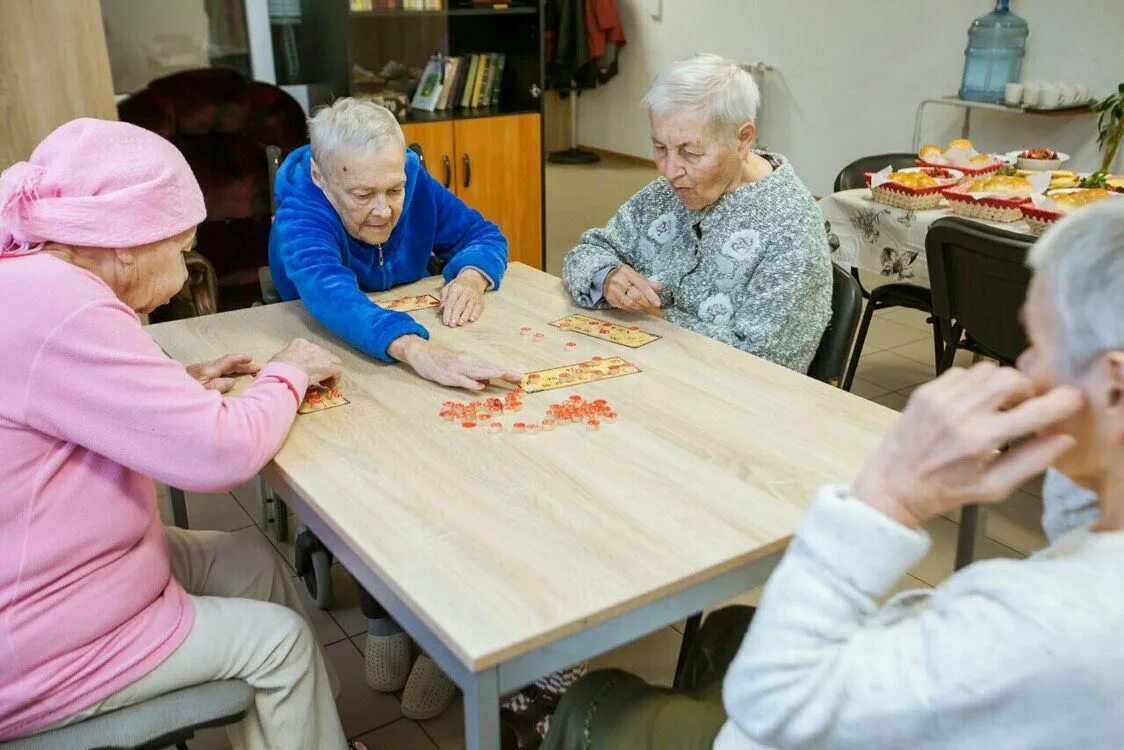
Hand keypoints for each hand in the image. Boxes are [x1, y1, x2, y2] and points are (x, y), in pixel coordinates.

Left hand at [187, 354, 258, 393]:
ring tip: (240, 372)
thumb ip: (220, 386)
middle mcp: (202, 369)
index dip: (240, 360)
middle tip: (254, 368)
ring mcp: (195, 372)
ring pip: (217, 368)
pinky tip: (221, 378)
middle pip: (224, 364)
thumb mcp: (206, 393)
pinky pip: (211, 372)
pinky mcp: (190, 378)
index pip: (228, 361)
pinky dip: (221, 373)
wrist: (161, 398)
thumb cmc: (182, 397)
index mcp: (208, 370)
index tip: (251, 359)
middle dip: (240, 365)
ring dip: (230, 369)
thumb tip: (232, 381)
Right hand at [268, 338, 341, 385]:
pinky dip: (334, 380)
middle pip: (323, 355)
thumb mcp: (276, 360)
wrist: (284, 373)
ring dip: (328, 372)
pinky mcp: (329, 366)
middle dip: (321, 365)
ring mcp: (323, 355)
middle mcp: (313, 346)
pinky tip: (327, 386)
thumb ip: (282, 360)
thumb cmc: (277, 369)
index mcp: (299, 343)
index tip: (306, 370)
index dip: (310, 361)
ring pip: (332, 362)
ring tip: (322, 382)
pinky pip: (338, 372)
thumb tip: (277, 366)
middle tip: (316, 376)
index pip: (310, 350)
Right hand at [388, 335, 521, 390]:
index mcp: (472, 360)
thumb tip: (487, 383)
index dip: (506, 372)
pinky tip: (479, 385)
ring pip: (477, 372)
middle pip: (489, 368)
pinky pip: (461, 380)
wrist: (422, 353)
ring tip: (504, 375)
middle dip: (504, 373)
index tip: (520, 377)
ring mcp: (457, 369)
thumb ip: (474, 374)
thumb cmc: (442, 360)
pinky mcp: (447, 375)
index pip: (492, 366)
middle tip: (519, 377)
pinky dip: (470, 382)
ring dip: (491, 374)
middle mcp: (467, 362)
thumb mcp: (461, 365)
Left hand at [440, 268, 488, 326]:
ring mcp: (474, 296)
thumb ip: (443, 298)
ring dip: (465, 316)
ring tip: (460, 323)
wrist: (473, 279)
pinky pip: (478, 307)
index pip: (451, 302)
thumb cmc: (458, 286)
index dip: (448, 312)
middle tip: (452, 324)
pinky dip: (476, 313)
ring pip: (469, 307)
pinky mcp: (480, 300)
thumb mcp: (448, 288)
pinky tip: (472, 319)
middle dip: (455, 315)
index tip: (445, 321)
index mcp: (456, 288)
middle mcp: (466, 291)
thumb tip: (442, 308)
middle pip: (460, 305)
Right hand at [604, 265, 662, 314]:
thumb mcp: (635, 275)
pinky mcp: (611, 299)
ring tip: (647, 308)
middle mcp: (619, 280)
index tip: (658, 303)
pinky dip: (634, 309)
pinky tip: (639, 308)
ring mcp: (613, 291)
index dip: (651, 295)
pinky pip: (624, 307)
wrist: (605, 278)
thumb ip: (647, 282)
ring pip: (630, 303)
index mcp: (627, 272)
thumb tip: (660, 288)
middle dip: (647, 303)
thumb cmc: (624, 277)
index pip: (642, 285)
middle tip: (654, 308)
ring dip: (641, 307)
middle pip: (636, 296)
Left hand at [852, 363, 1083, 528]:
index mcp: (980, 440)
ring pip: (988, 369)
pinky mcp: (925, 391)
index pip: (1034, 410)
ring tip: (998, 406)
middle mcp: (960, 413)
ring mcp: (940, 398)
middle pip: (1012, 377)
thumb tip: (1063, 439)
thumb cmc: (943, 490)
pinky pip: (962, 372)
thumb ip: (1032, 461)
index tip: (1070, 399)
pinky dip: (974, 383)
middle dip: (1027, 389)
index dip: (1061, 401)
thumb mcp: (994, 487)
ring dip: (1001, 383)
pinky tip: (971, 404)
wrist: (894, 485)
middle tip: (1024, 407)